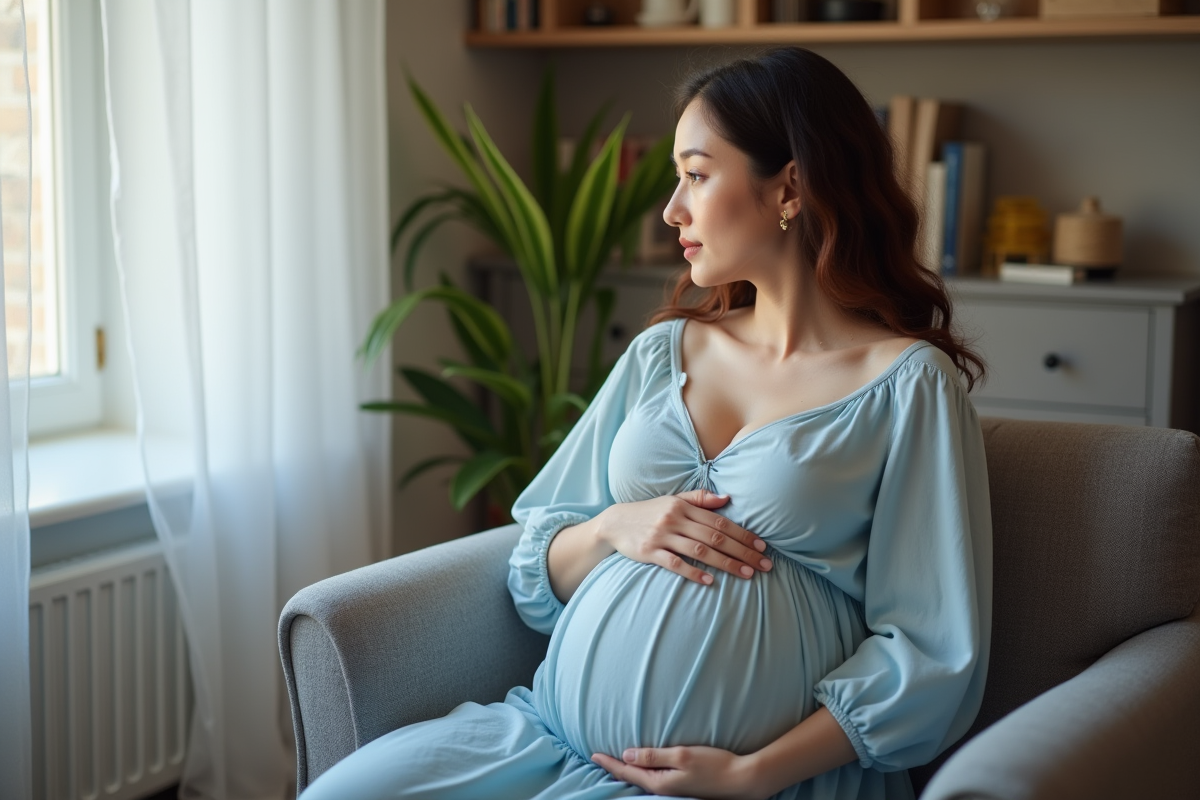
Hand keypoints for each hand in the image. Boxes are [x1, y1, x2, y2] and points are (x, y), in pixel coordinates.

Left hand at [591, 745, 767, 799]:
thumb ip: (653, 756)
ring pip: (643, 780)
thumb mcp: (681, 755)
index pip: (627, 771)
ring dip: (628, 771)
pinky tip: (643, 768)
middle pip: (632, 778)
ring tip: (615, 762)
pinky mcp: (682, 787)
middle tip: (598, 757)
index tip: (593, 754)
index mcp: (660, 782)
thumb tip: (627, 754)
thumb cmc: (714, 765)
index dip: (609, 762)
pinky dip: (643, 772)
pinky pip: (654, 780)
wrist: (742, 780)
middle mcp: (664, 789)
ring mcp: (674, 789)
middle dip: (615, 768)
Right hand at [593, 490, 770, 584]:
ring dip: (725, 563)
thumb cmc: (650, 512)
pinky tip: (710, 580)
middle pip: (715, 537)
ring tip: (746, 573)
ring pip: (699, 550)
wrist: (615, 522)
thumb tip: (727, 498)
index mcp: (683, 506)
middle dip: (742, 551)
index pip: (720, 521)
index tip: (762, 546)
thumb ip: (700, 498)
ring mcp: (661, 536)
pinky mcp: (649, 552)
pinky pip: (674, 564)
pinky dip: (693, 572)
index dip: (743, 534)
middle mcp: (674, 519)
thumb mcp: (674, 500)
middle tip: (764, 564)